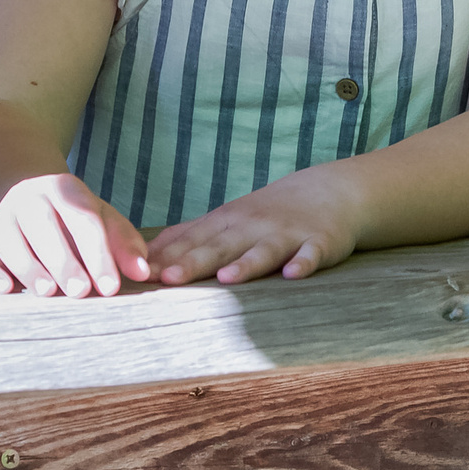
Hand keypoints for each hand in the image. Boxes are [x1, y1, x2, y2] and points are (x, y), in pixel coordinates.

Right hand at [0, 173, 149, 296]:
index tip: (111, 287)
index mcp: (64, 189)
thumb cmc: (70, 217)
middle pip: (44, 226)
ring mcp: (0, 216)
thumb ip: (124, 242)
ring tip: (46, 292)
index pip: (84, 219)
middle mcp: (28, 198)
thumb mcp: (100, 218)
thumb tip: (144, 272)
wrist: (21, 195)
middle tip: (80, 292)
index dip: (99, 253)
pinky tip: (4, 288)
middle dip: (63, 260)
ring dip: (27, 266)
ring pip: (8, 238)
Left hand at [149, 173, 362, 285]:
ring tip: (226, 278)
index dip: (165, 257)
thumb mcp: (227, 218)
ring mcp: (287, 235)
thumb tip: (141, 255)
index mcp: (228, 223)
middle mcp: (254, 227)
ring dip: (246, 264)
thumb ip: (188, 236)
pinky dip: (304, 263)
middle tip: (167, 278)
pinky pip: (312, 255)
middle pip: (221, 247)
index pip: (192, 241)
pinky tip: (294, 274)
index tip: (138, 274)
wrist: (330, 190)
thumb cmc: (269, 212)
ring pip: (264, 251)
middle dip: (193, 262)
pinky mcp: (320, 243)